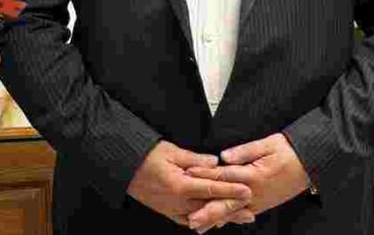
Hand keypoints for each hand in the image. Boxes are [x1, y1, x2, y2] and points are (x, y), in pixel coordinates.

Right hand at [127, 140, 256, 228]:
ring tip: (237, 218)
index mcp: (180, 186)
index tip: (247, 191)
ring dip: (219, 217)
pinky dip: (202, 220)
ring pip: (201, 217)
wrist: (123, 168)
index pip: (211, 190)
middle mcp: (177, 202)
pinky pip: (188, 220)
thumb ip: (195, 159)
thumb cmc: (146, 156)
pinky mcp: (166, 211)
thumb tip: (215, 163)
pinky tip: (213, 221)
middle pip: (210, 208)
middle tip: (250, 212)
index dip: (231, 191)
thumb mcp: (172, 152)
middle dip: (231, 210)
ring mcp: (171, 209)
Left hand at [185, 133, 310, 230]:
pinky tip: (220, 223)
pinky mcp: (263, 204)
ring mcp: (259, 201)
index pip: (224, 176)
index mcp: (253, 175)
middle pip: (226, 203)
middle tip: (191, 220)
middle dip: (207, 211)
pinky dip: (230, 218)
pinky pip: (243, 213)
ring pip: (233, 212)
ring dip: (216, 219)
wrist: (310, 163)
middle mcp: (254, 192)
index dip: (205, 175)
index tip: (188, 174)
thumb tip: (224, 156)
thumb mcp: (268, 144)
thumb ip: (244, 151)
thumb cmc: (288, 151)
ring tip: (199, 226)